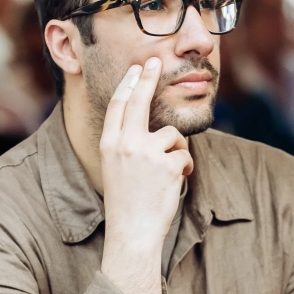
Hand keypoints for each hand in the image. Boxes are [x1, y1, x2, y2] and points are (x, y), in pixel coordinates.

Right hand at [100, 58, 192, 260]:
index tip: (135, 70)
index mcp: (109, 144)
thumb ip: (127, 145)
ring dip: (176, 151)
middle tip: (154, 62)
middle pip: (140, 101)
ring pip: (171, 134)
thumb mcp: (116, 168)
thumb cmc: (128, 204)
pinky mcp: (168, 163)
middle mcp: (125, 143)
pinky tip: (173, 184)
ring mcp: (146, 152)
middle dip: (148, 78)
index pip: (119, 106)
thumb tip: (152, 126)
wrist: (132, 232)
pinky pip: (184, 155)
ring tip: (166, 174)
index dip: (128, 85)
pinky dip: (183, 169)